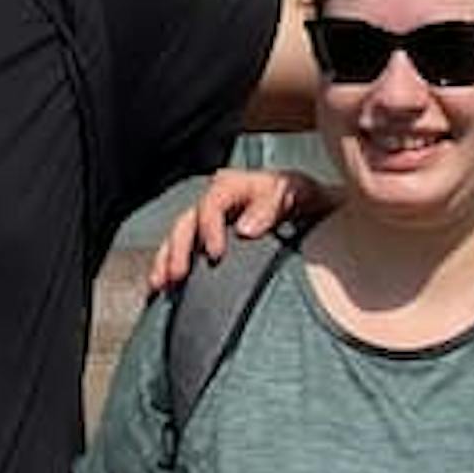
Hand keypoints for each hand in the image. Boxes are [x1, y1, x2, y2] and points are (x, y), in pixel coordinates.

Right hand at [148, 156, 327, 290]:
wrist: (311, 208)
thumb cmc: (301, 197)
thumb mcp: (296, 191)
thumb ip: (272, 204)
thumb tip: (245, 229)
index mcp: (235, 185)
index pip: (212, 201)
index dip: (209, 227)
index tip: (214, 254)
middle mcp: (216, 201)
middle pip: (188, 221)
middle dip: (178, 249)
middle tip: (178, 274)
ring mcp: (208, 221)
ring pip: (179, 237)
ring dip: (167, 260)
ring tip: (162, 283)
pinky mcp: (207, 239)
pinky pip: (181, 251)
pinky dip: (169, 267)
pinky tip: (163, 287)